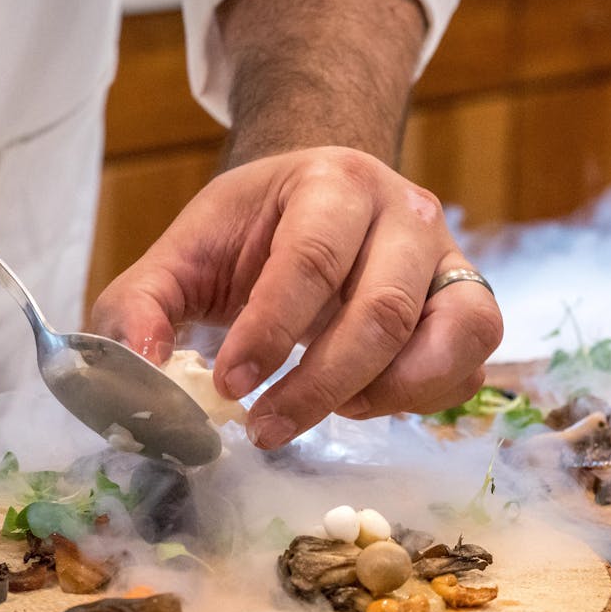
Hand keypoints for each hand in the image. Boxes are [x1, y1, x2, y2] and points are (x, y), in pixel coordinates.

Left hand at [91, 147, 502, 448]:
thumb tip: (140, 371)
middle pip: (382, 311)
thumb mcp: (187, 252)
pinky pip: (468, 367)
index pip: (310, 260)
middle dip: (319, 386)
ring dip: (382, 395)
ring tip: (329, 410)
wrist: (325, 203)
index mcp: (333, 182)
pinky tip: (365, 399)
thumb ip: (144, 304)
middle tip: (266, 429)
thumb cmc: (256, 232)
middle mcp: (406, 213)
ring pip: (448, 339)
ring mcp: (450, 259)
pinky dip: (420, 399)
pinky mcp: (470, 305)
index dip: (270, 332)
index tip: (229, 387)